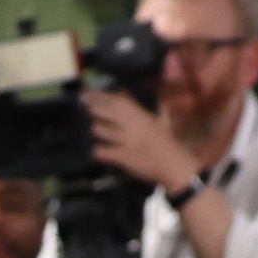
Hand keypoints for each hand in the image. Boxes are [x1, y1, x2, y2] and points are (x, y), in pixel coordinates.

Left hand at [84, 87, 201, 194]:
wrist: (174, 166)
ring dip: (97, 129)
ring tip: (93, 127)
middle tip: (83, 103)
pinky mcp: (124, 157)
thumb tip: (147, 98)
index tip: (91, 92)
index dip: (104, 96)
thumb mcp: (162, 122)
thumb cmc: (168, 144)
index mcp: (142, 117)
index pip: (120, 102)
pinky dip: (99, 152)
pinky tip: (94, 151)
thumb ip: (153, 109)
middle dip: (96, 107)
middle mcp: (134, 126)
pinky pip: (106, 153)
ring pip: (105, 132)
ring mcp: (128, 141)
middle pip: (111, 112)